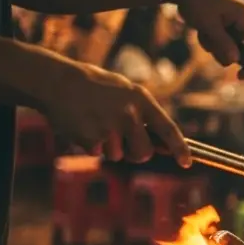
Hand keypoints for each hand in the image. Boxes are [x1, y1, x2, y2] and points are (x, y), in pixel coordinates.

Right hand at [39, 61, 189, 166]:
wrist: (56, 81)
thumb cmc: (94, 88)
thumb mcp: (125, 92)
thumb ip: (144, 116)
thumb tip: (164, 146)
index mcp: (141, 100)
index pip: (168, 129)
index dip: (180, 148)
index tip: (186, 163)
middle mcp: (129, 114)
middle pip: (143, 153)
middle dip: (134, 152)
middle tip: (120, 139)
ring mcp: (110, 127)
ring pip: (118, 156)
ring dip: (108, 147)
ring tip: (95, 123)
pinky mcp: (91, 139)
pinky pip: (97, 153)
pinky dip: (90, 145)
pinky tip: (82, 126)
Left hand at [172, 0, 243, 69]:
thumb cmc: (196, 2)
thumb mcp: (208, 24)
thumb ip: (223, 43)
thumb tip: (236, 60)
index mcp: (242, 15)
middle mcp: (240, 18)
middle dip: (231, 54)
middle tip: (238, 76)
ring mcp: (231, 21)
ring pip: (230, 47)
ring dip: (216, 47)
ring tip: (203, 34)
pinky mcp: (222, 24)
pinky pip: (220, 41)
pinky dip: (210, 41)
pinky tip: (201, 30)